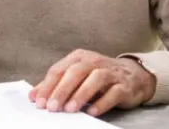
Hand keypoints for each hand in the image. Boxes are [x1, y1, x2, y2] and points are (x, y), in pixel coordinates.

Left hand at [30, 50, 155, 115]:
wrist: (134, 76)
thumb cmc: (99, 77)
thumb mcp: (76, 77)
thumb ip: (55, 85)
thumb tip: (33, 95)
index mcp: (79, 58)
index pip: (59, 70)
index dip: (47, 86)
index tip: (38, 102)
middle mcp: (94, 61)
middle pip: (75, 73)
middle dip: (62, 90)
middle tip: (52, 107)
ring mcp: (110, 72)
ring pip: (94, 80)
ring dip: (80, 95)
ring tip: (70, 109)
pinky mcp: (124, 85)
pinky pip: (113, 93)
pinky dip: (102, 102)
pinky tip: (92, 111)